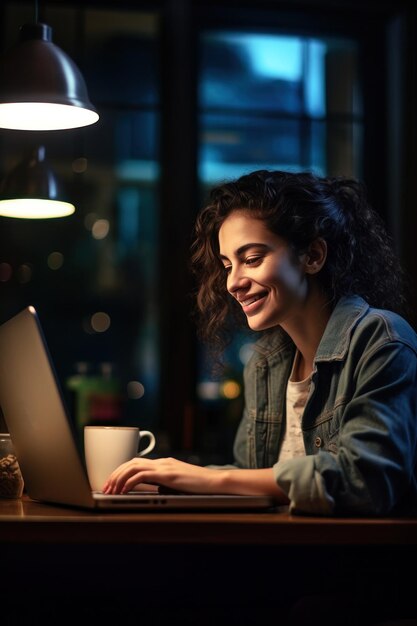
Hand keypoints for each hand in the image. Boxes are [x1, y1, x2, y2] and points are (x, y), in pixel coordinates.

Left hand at [102, 457, 221, 494]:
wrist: (215, 482)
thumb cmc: (199, 486)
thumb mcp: (178, 484)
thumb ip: (164, 484)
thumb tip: (152, 490)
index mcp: (164, 463)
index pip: (136, 463)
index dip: (121, 472)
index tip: (112, 484)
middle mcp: (162, 462)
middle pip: (130, 462)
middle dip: (114, 474)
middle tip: (105, 487)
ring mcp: (165, 466)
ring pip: (133, 466)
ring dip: (119, 478)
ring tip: (111, 490)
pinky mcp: (168, 474)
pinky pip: (143, 475)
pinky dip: (130, 482)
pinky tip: (124, 490)